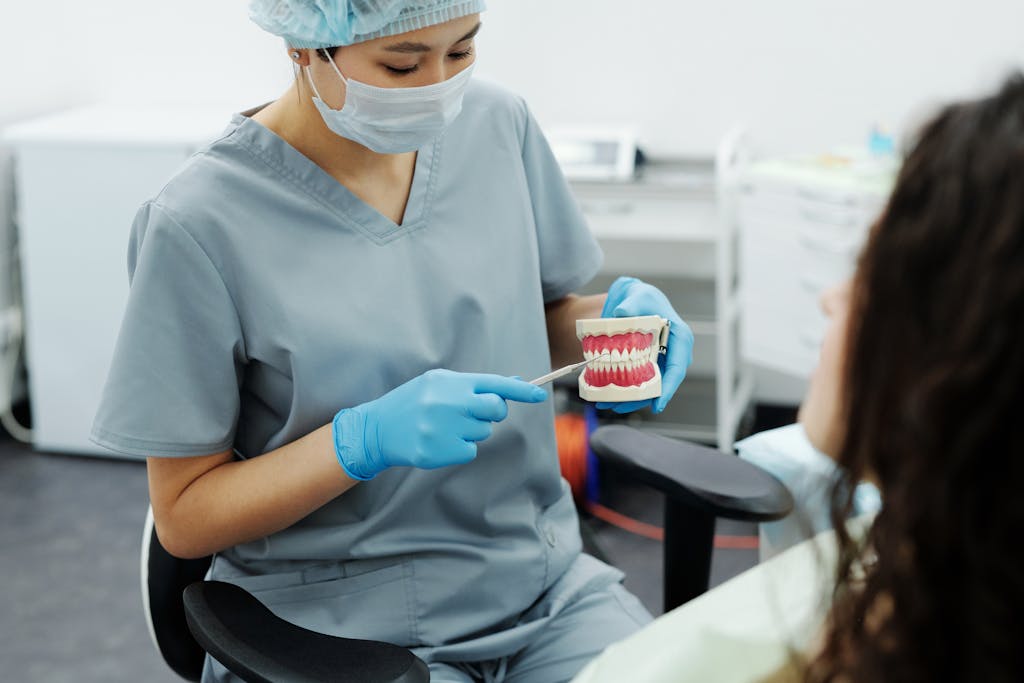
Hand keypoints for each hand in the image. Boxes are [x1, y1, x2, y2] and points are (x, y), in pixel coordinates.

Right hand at [332, 369, 547, 479]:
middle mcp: (447, 403)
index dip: (520, 391)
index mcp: (448, 382)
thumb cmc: (413, 403)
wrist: (377, 428)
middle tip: (473, 413)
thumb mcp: (438, 384)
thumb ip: (474, 385)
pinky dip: (460, 448)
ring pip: (482, 432)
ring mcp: (442, 428)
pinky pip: (469, 451)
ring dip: (470, 431)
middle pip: (494, 410)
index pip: (493, 384)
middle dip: (491, 413)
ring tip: (444, 426)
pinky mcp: (438, 451)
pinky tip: (439, 441)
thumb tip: (513, 384)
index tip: (541, 395)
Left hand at [597, 276, 693, 413]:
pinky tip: (604, 394)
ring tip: (605, 404)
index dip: (668, 388)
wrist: (632, 299)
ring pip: (646, 386)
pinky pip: (636, 381)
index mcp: (679, 339)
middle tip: (617, 406)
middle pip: (660, 383)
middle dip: (640, 398)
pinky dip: (622, 389)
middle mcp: (672, 353)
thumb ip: (632, 304)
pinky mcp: (643, 365)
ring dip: (627, 398)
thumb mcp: (639, 296)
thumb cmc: (641, 297)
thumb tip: (620, 314)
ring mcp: (658, 361)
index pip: (677, 368)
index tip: (657, 405)